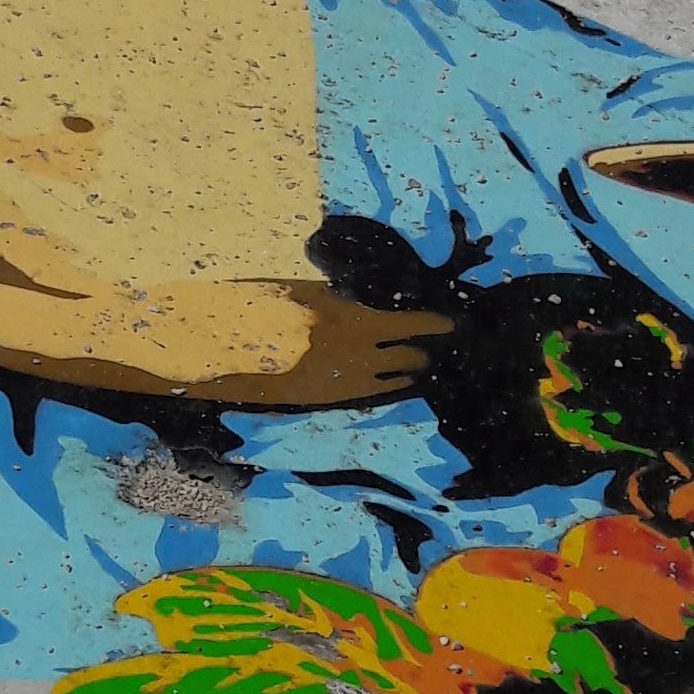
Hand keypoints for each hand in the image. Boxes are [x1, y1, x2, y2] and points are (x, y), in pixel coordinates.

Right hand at [212, 283, 453, 408]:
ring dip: (407, 370)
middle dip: (423, 351)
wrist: (243, 362)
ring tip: (416, 365)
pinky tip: (391, 381)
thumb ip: (341, 299)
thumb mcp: (309, 295)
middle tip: (432, 346)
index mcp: (360, 324)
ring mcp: (351, 381)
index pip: (410, 324)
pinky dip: (387, 383)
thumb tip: (363, 300)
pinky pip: (375, 391)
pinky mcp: (336, 398)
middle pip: (408, 356)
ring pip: (395, 379)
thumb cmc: (271, 316)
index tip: (450, 324)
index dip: (433, 324)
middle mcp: (363, 356)